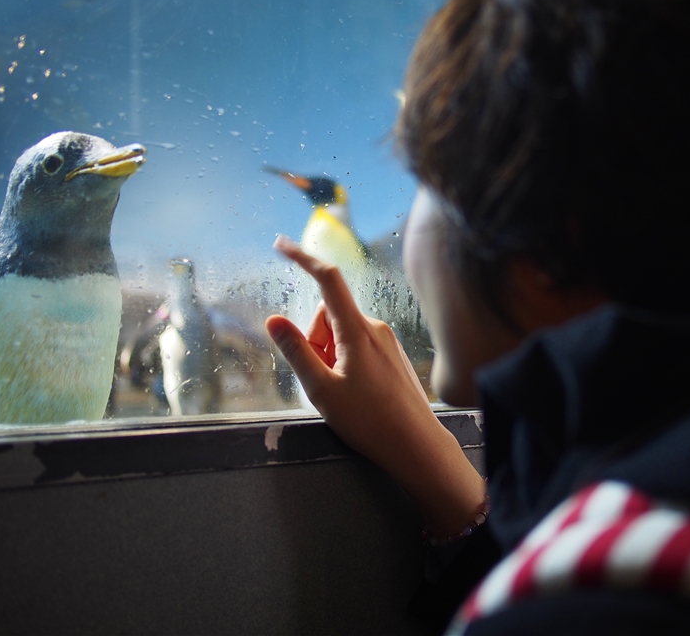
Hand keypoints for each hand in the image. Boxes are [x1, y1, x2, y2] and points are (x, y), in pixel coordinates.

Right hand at [266, 235, 485, 536]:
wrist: (416, 445)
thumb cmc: (369, 420)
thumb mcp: (321, 389)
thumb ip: (296, 351)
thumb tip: (273, 319)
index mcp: (357, 330)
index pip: (327, 279)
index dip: (303, 258)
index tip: (281, 244)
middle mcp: (375, 327)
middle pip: (328, 315)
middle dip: (313, 340)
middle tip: (321, 380)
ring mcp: (386, 341)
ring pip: (341, 334)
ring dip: (329, 355)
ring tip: (339, 392)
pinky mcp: (391, 355)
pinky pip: (357, 346)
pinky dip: (344, 362)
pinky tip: (354, 394)